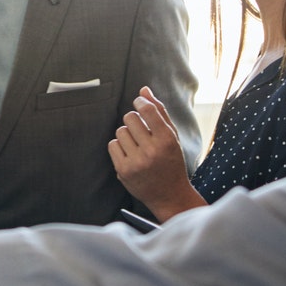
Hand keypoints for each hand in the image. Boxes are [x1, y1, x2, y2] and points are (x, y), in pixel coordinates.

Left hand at [108, 86, 204, 221]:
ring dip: (127, 134)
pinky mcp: (123, 171)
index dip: (140, 102)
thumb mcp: (172, 137)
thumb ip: (159, 112)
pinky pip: (112, 145)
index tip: (138, 102)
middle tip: (140, 129)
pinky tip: (129, 153)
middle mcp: (152, 151)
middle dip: (133, 119)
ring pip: (120, 131)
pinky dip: (119, 146)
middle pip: (130, 118)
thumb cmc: (171, 161)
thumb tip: (144, 89)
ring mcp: (136, 162)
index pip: (147, 111)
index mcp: (167, 140)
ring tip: (137, 144)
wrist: (170, 195)